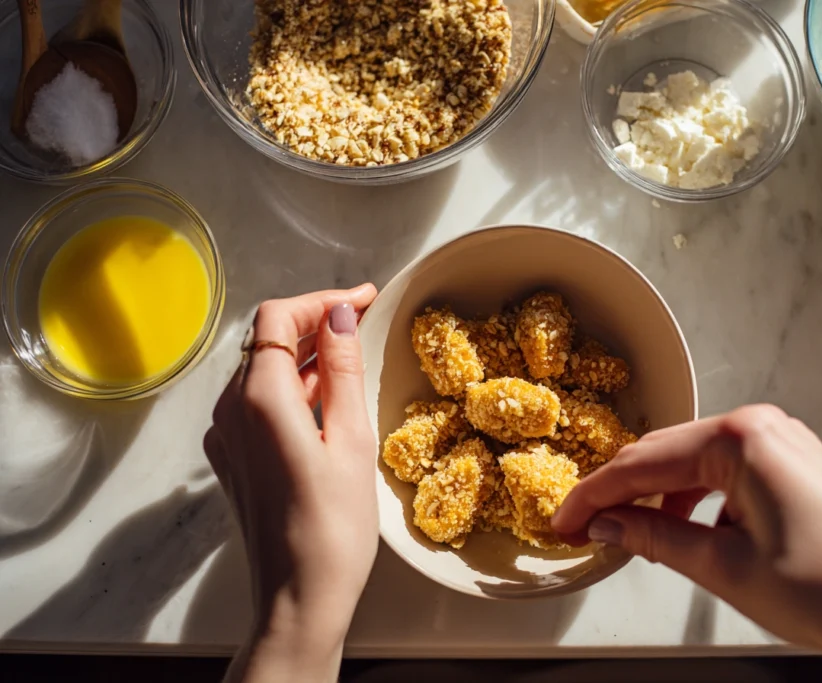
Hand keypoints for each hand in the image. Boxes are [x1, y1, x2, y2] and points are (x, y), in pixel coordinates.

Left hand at [204, 285, 378, 682]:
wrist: (298, 598)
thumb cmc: (333, 528)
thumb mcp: (351, 440)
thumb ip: (343, 370)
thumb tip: (340, 316)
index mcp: (260, 399)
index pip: (278, 318)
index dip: (321, 300)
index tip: (364, 299)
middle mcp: (231, 410)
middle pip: (266, 339)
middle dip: (315, 322)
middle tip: (364, 320)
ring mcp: (227, 436)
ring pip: (261, 370)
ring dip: (304, 355)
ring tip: (351, 357)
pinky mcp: (233, 458)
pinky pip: (256, 403)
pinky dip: (291, 388)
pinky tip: (325, 401)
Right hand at [553, 405, 821, 682]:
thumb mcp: (725, 567)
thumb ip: (657, 538)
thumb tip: (610, 525)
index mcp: (739, 440)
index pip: (642, 463)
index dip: (594, 496)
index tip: (563, 521)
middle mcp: (760, 426)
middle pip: (666, 452)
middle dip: (622, 491)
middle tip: (586, 526)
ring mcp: (780, 439)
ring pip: (694, 460)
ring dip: (659, 495)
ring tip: (632, 534)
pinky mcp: (793, 460)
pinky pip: (725, 469)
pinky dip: (696, 495)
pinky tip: (683, 528)